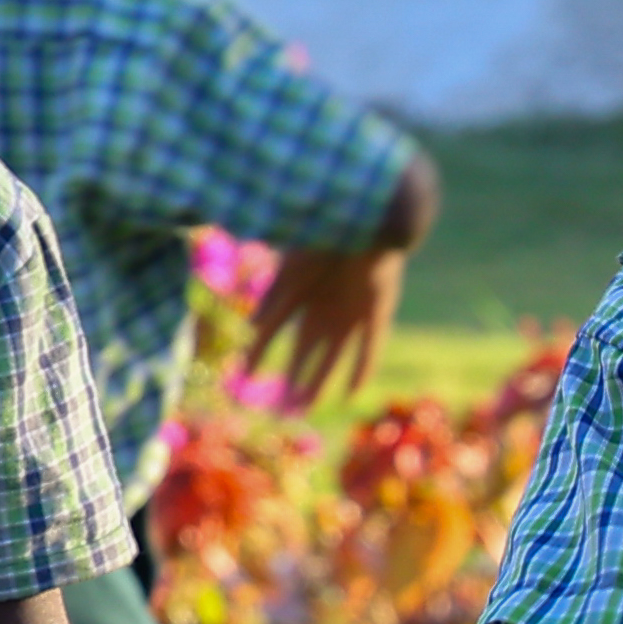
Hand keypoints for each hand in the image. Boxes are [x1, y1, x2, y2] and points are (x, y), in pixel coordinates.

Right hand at [241, 236, 408, 406]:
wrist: (365, 218)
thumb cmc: (321, 237)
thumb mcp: (290, 273)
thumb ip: (273, 302)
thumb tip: (250, 330)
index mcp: (296, 290)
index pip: (273, 330)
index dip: (259, 353)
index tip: (244, 376)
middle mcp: (323, 304)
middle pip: (307, 347)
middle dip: (295, 374)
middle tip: (282, 403)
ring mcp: (351, 309)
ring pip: (335, 353)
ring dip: (323, 378)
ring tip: (310, 405)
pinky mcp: (377, 310)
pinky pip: (370, 346)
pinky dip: (362, 368)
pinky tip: (354, 391)